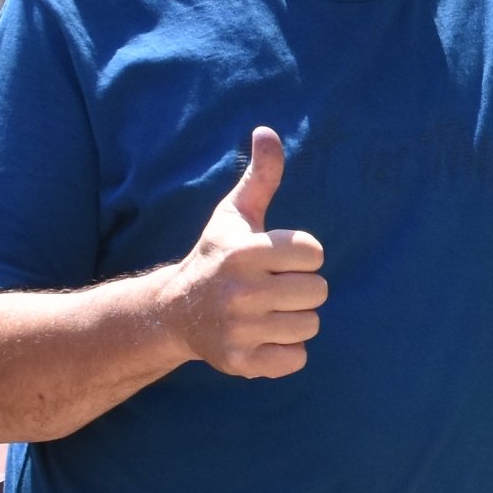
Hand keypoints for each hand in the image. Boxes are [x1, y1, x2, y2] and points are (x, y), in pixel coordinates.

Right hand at [159, 127, 328, 377]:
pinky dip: (286, 352)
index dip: (302, 255)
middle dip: (301, 289)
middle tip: (273, 288)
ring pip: (310, 326)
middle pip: (318, 291)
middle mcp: (242, 291)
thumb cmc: (217, 256)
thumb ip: (260, 176)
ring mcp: (240, 329)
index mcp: (246, 252)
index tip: (277, 259)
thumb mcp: (235, 214)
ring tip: (267, 311)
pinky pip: (296, 359)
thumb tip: (267, 131)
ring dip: (295, 320)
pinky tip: (263, 337)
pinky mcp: (241, 361)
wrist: (175, 311)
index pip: (315, 253)